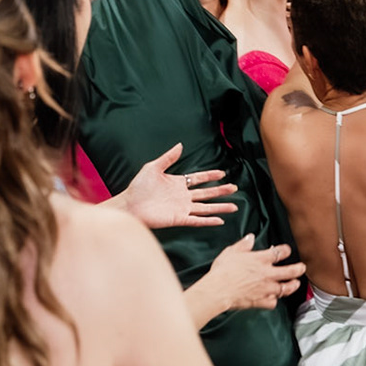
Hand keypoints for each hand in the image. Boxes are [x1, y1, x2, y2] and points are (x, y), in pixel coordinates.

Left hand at [112, 142, 238, 228]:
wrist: (130, 205)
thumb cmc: (138, 186)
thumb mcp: (153, 167)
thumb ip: (168, 158)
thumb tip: (180, 145)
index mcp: (177, 183)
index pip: (198, 178)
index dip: (210, 175)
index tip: (223, 173)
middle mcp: (182, 196)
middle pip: (206, 193)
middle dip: (221, 191)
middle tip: (234, 188)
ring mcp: (182, 208)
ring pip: (206, 208)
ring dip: (219, 207)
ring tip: (234, 206)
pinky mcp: (179, 219)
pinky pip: (197, 220)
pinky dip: (208, 221)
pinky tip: (220, 220)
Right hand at [201, 233, 305, 310]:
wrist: (219, 290)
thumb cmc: (223, 270)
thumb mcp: (231, 251)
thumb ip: (243, 245)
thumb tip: (250, 238)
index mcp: (260, 259)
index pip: (279, 253)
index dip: (285, 250)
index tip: (287, 250)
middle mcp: (267, 274)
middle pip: (290, 271)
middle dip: (298, 269)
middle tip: (302, 267)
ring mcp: (266, 289)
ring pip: (286, 288)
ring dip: (292, 286)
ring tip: (296, 283)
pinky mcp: (261, 301)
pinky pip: (273, 302)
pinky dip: (275, 300)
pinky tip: (274, 299)